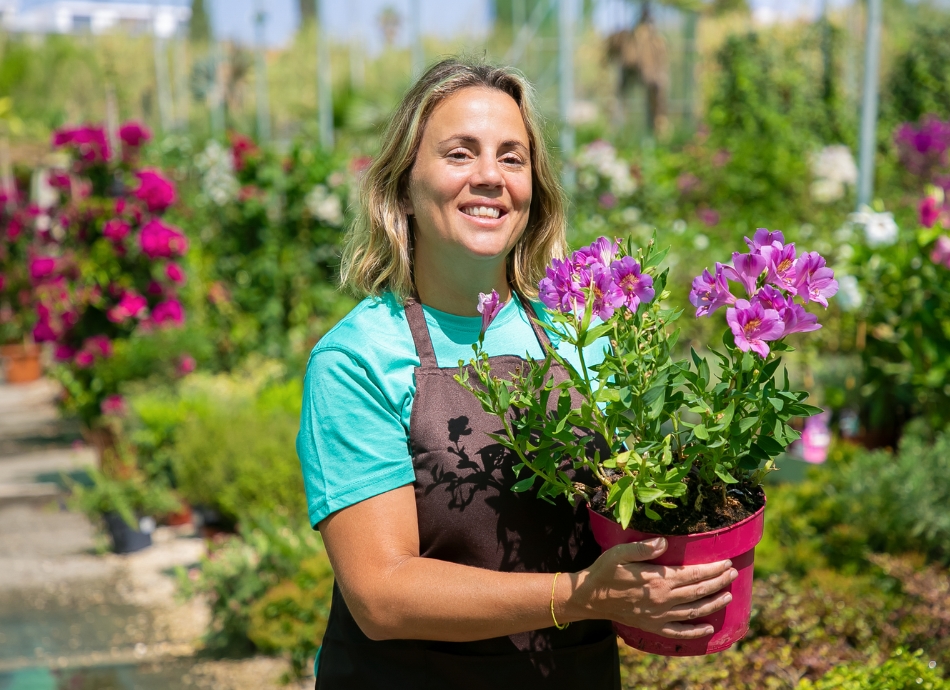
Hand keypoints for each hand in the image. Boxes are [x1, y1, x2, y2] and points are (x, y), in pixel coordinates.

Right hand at [565, 538, 737, 638]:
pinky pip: (679, 632)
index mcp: (657, 580)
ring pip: (694, 610)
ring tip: (728, 595)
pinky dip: (696, 631)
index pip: (692, 574)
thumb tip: (664, 541)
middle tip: (732, 573)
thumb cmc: (604, 571)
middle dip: (718, 582)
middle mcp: (662, 599)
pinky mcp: (653, 626)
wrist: (589, 598)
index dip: (712, 569)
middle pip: (698, 591)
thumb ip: (642, 548)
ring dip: (714, 603)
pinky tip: (709, 628)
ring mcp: (659, 616)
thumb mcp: (619, 553)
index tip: (726, 562)